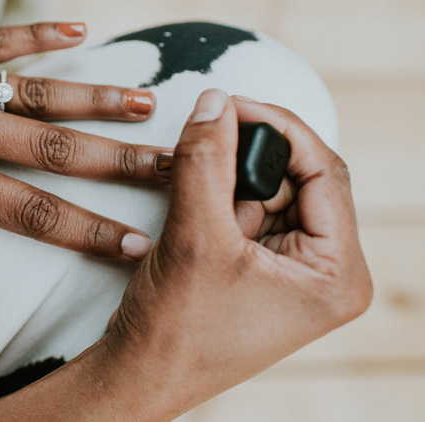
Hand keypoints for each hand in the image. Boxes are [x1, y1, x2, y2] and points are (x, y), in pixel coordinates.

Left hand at [0, 0, 170, 329]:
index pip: (30, 213)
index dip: (88, 231)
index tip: (138, 244)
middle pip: (53, 150)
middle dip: (120, 165)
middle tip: (174, 169)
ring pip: (37, 92)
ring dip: (95, 100)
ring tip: (149, 106)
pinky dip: (38, 35)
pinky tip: (77, 32)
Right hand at [93, 89, 370, 418]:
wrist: (140, 376)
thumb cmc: (175, 331)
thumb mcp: (194, 237)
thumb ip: (206, 161)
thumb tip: (215, 101)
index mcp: (337, 274)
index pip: (324, 171)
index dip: (277, 127)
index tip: (230, 102)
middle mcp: (327, 273)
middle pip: (297, 179)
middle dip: (245, 164)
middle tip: (202, 150)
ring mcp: (296, 273)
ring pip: (269, 193)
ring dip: (227, 186)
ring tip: (193, 213)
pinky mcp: (265, 271)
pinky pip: (250, 214)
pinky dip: (219, 204)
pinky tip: (194, 223)